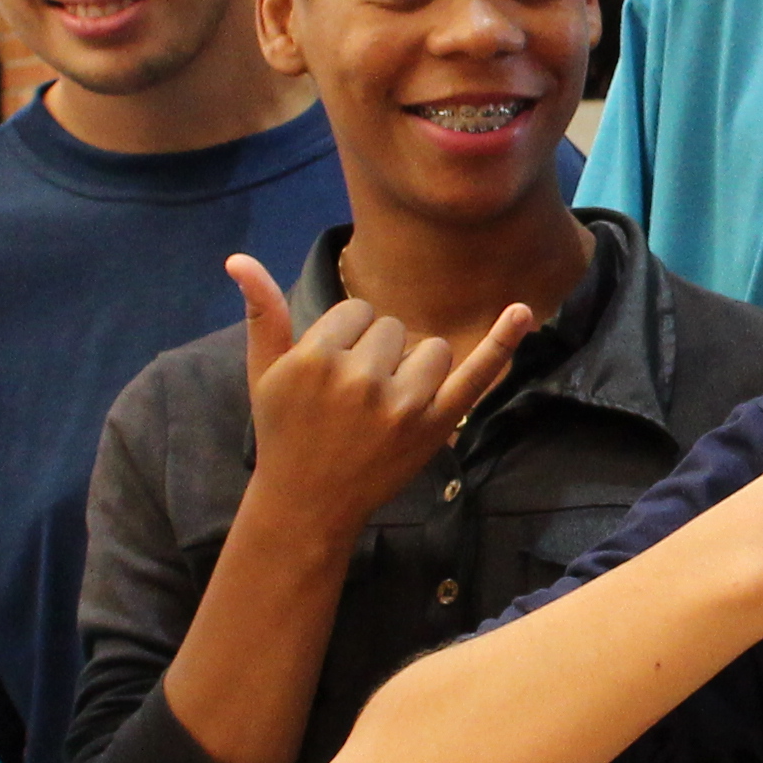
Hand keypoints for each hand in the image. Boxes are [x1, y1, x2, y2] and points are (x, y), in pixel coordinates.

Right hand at [235, 258, 538, 548]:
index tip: (330, 375)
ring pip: (429, 348)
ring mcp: (401, 404)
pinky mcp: (435, 426)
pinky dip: (502, 342)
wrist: (308, 503)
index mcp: (315, 359)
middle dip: (377, 353)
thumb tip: (239, 258)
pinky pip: (475, 374)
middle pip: (392, 328)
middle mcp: (360, 378)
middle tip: (353, 400)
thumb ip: (261, 314)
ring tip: (384, 406)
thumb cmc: (285, 432)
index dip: (346, 338)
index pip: (355, 312)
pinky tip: (523, 311)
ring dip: (414, 367)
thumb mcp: (264, 374)